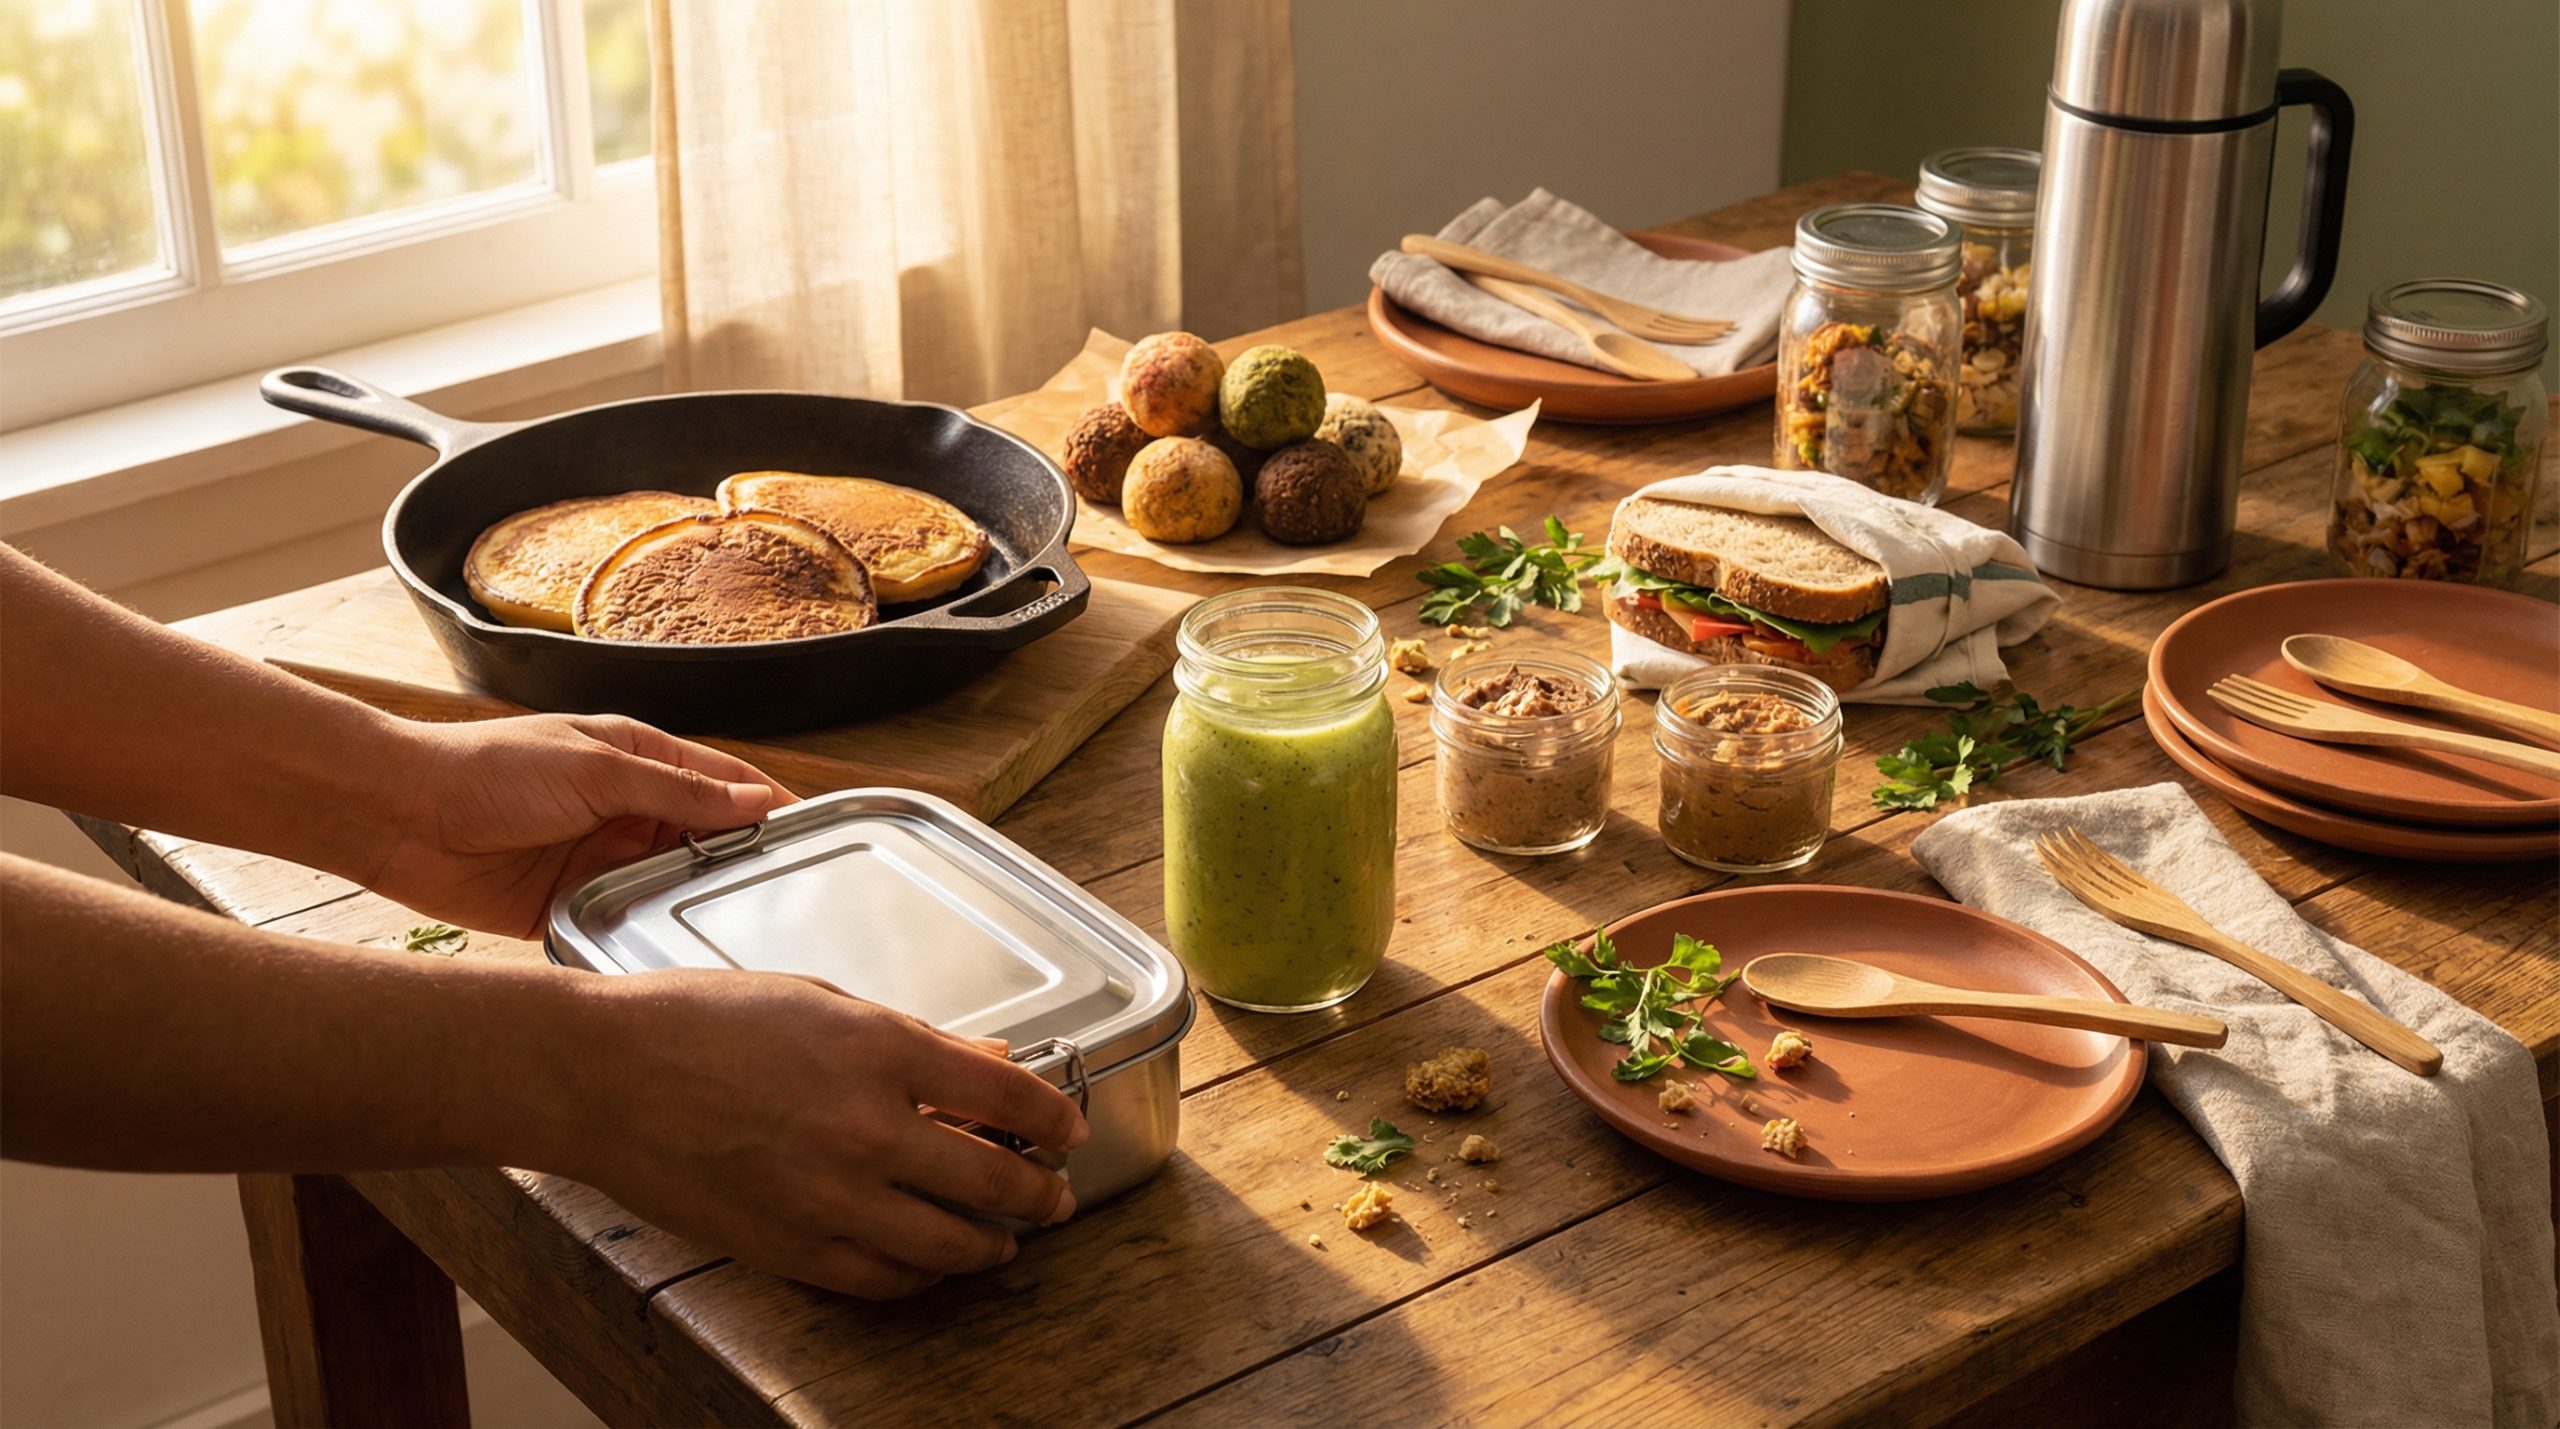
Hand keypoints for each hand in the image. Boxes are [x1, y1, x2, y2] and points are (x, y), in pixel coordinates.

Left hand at [365, 714, 793, 937]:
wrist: (397, 816)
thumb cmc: (487, 770)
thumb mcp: (596, 768)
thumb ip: (677, 791)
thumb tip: (753, 800)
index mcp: (635, 759)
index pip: (720, 783)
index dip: (765, 807)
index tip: (814, 835)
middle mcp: (621, 810)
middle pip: (699, 839)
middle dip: (735, 863)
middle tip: (785, 895)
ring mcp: (596, 859)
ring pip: (664, 884)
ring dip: (688, 900)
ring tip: (734, 928)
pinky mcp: (567, 906)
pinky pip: (622, 922)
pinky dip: (644, 933)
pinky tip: (672, 951)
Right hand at [556, 969, 1088, 1297]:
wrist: (603, 1076)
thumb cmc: (703, 1021)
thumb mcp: (822, 1002)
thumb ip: (914, 1039)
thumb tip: (988, 1057)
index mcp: (882, 1051)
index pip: (1006, 1094)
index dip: (1052, 1117)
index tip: (1066, 1129)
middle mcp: (867, 1129)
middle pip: (993, 1180)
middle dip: (1039, 1194)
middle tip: (1054, 1197)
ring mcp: (829, 1198)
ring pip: (948, 1244)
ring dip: (991, 1245)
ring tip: (1004, 1239)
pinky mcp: (790, 1248)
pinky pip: (882, 1278)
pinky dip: (920, 1275)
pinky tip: (930, 1263)